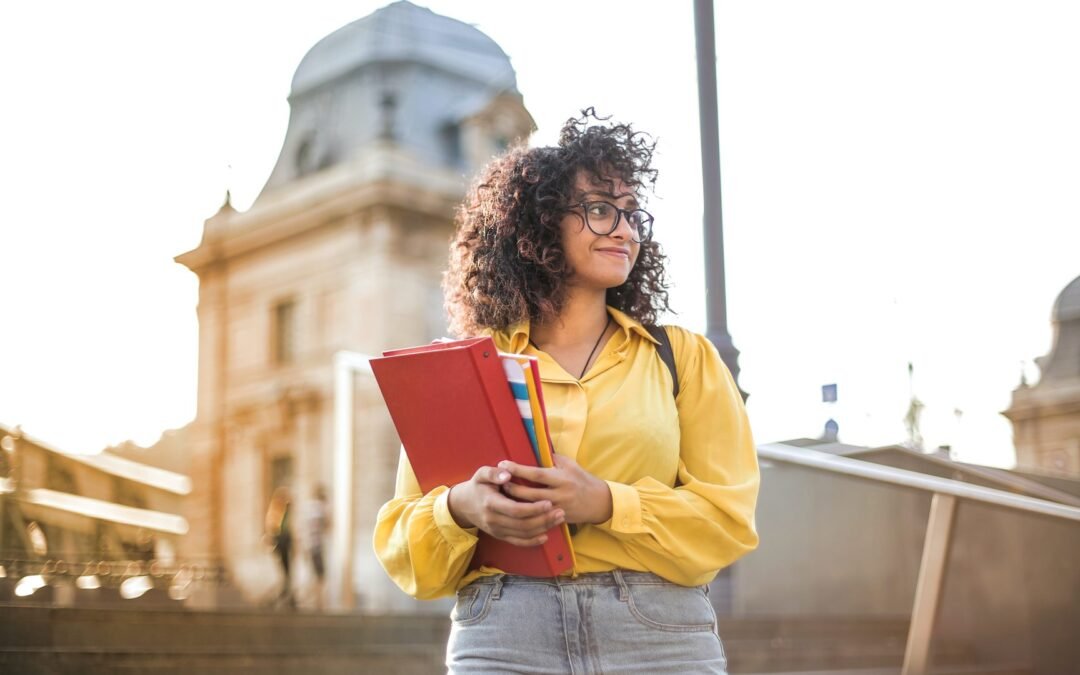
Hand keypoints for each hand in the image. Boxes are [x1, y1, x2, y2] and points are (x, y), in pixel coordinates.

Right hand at [447, 465, 565, 546]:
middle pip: (522, 524)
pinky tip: (545, 535)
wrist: (464, 505)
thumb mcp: (481, 474)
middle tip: (560, 512)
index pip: (515, 510)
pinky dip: (532, 541)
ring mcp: (497, 530)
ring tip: (558, 519)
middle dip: (543, 519)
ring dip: (542, 528)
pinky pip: (518, 542)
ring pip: (523, 534)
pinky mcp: (500, 536)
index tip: (549, 503)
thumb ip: (493, 473)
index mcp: (490, 503)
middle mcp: (493, 520)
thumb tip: (507, 474)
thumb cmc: (477, 486)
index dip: (533, 509)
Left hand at [499, 455, 612, 525]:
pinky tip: (514, 510)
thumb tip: (534, 449)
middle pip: (530, 493)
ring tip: (502, 495)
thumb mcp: (570, 465)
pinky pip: (538, 518)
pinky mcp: (557, 519)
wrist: (599, 502)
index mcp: (562, 478)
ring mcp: (558, 509)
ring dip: (515, 502)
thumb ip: (553, 458)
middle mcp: (559, 494)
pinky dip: (525, 514)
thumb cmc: (583, 479)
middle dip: (512, 488)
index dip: (518, 469)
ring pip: (531, 508)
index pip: (536, 474)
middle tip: (498, 482)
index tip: (503, 464)